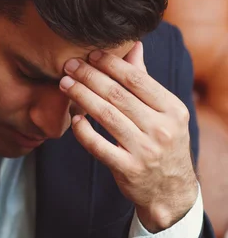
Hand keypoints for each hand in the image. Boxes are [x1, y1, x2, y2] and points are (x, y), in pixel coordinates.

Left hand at [60, 42, 197, 231]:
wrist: (171, 191)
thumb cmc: (164, 144)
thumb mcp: (165, 113)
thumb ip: (145, 81)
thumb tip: (134, 46)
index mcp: (172, 109)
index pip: (137, 79)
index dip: (111, 64)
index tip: (91, 54)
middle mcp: (161, 129)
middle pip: (118, 95)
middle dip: (89, 76)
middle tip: (69, 65)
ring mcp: (145, 150)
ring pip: (106, 116)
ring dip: (81, 96)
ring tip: (65, 84)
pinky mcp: (128, 169)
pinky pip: (99, 146)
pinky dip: (83, 131)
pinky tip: (73, 119)